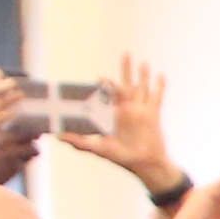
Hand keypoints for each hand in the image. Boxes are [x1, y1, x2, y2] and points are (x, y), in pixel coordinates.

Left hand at [52, 53, 178, 195]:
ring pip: (142, 87)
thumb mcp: (98, 149)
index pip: (107, 93)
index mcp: (113, 113)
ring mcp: (140, 110)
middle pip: (127, 84)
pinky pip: (157, 97)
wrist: (144, 165)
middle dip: (126, 69)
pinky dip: (159, 86)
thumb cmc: (122, 157)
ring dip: (143, 75)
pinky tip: (161, 75)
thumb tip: (58, 136)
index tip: (99, 78)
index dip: (104, 85)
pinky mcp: (153, 115)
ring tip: (144, 62)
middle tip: (126, 54)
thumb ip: (80, 142)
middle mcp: (127, 108)